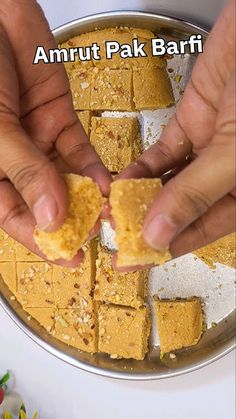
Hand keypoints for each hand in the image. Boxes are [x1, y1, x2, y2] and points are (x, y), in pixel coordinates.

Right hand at [0, 0, 110, 265]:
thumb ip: (25, 169)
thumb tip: (51, 217)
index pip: (14, 216)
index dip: (40, 240)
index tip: (68, 256)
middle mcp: (12, 160)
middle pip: (42, 202)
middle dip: (69, 222)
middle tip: (93, 238)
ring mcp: (37, 141)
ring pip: (64, 180)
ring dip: (85, 198)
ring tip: (105, 215)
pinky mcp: (60, 120)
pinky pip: (79, 152)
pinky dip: (93, 168)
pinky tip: (104, 184)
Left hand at [119, 0, 235, 258]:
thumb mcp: (232, 154)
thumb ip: (194, 194)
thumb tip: (157, 235)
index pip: (202, 230)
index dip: (168, 247)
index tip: (134, 260)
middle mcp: (225, 176)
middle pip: (183, 209)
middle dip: (148, 222)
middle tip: (116, 235)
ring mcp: (207, 150)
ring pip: (169, 183)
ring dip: (140, 196)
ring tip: (112, 210)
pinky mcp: (190, 124)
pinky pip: (162, 154)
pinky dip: (142, 167)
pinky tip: (122, 180)